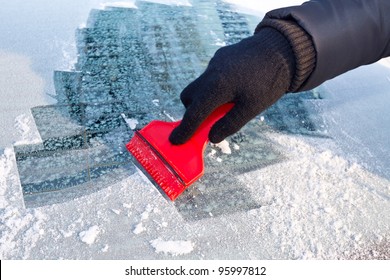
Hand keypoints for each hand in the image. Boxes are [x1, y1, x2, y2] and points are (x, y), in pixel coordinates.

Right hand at [169, 27, 294, 144]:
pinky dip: (214, 87)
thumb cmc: (270, 81)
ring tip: (227, 104)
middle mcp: (211, 73)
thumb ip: (230, 124)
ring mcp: (215, 62)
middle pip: (189, 97)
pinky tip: (234, 88)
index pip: (194, 113)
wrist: (283, 48)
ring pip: (199, 85)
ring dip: (205, 99)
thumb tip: (211, 138)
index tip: (176, 141)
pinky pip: (210, 76)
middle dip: (193, 111)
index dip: (185, 129)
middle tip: (208, 121)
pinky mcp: (221, 56)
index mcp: (217, 86)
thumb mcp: (252, 108)